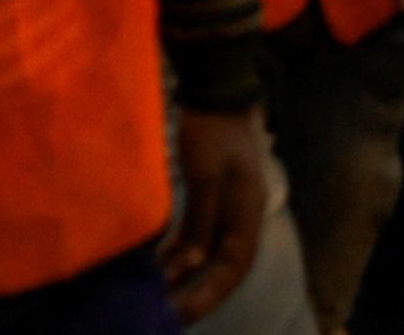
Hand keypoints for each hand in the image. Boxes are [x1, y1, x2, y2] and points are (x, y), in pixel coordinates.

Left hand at [160, 103, 271, 320]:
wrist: (214, 91)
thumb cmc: (212, 131)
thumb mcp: (207, 175)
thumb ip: (202, 220)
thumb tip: (193, 263)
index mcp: (246, 214)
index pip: (231, 268)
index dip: (208, 294)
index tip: (181, 315)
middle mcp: (240, 217)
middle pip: (220, 267)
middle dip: (194, 292)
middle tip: (165, 314)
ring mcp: (225, 208)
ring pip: (206, 253)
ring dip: (184, 274)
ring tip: (157, 295)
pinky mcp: (209, 198)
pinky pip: (196, 236)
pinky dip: (179, 253)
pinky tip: (158, 264)